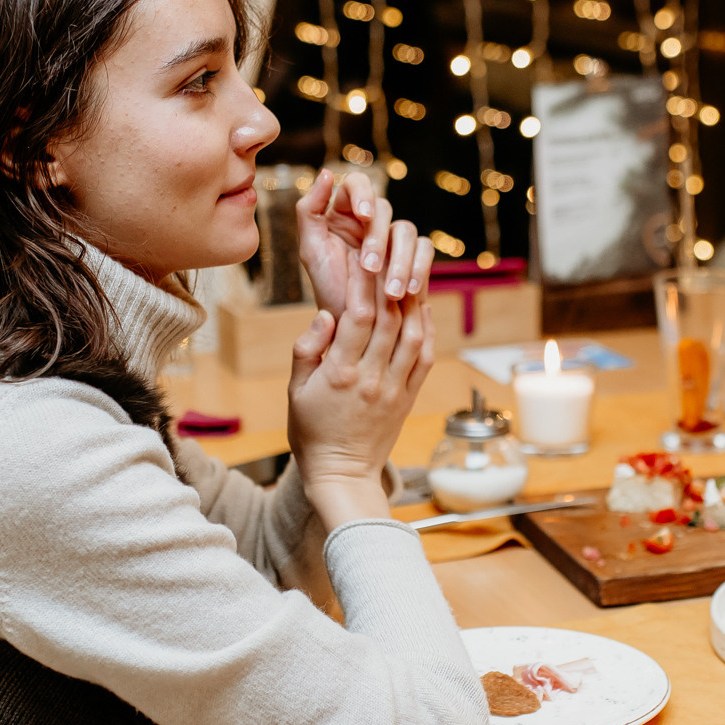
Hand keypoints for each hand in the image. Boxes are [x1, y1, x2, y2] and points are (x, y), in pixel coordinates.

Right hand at [287, 262, 434, 526]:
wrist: (343, 474)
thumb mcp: (296, 391)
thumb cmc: (313, 433)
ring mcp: (395, 387)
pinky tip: (425, 306)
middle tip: (390, 250)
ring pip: (413, 333)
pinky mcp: (410, 396)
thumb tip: (323, 315)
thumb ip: (307, 350)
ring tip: (411, 270)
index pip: (354, 317)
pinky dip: (428, 327)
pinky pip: (425, 357)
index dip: (360, 283)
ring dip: (414, 299)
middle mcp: (372, 377)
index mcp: (340, 374)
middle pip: (388, 318)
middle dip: (389, 280)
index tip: (360, 256)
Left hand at [295, 170, 435, 315]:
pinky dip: (420, 268)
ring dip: (400, 260)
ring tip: (390, 292)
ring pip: (407, 230)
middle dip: (378, 239)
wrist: (351, 324)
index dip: (364, 194)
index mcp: (344, 211)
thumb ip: (309, 210)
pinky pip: (425, 249)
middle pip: (385, 208)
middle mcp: (371, 219)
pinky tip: (409, 290)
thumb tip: (326, 173)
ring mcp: (394, 236)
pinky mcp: (414, 254)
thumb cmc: (328, 286)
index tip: (364, 215)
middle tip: (369, 269)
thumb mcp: (311, 250)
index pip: (357, 184)